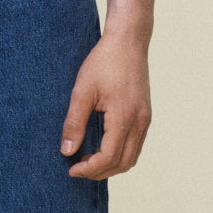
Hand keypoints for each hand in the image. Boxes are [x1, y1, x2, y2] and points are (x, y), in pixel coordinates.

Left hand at [60, 28, 151, 177]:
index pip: (109, 157)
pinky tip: (102, 148)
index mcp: (124, 116)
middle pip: (123, 163)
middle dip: (100, 172)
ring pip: (131, 157)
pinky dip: (120, 154)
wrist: (128, 41)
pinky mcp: (146, 114)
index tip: (71, 169)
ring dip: (111, 165)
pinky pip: (135, 145)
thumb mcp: (82, 91)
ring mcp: (146, 119)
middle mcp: (140, 121)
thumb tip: (67, 151)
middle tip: (77, 169)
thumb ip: (74, 122)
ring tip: (88, 161)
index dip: (89, 169)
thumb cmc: (103, 62)